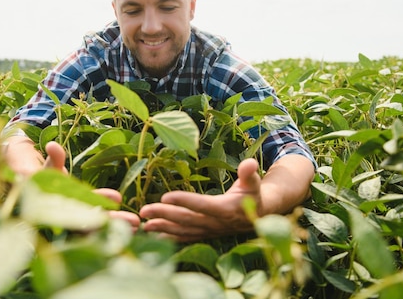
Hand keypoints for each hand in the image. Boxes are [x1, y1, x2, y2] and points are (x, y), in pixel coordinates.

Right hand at [4, 137, 141, 230]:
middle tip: (135, 223)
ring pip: (98, 225)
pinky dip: (114, 223)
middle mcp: (66, 217)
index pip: (79, 210)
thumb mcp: (45, 166)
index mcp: (56, 208)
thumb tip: (54, 146)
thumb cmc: (36, 173)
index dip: (98, 205)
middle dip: (113, 222)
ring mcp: (75, 219)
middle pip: (92, 223)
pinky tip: (131, 223)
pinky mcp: (81, 218)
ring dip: (117, 225)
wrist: (29, 182)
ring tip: (137, 224)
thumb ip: (53, 158)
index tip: (118, 198)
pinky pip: (99, 223)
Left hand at [139, 158, 260, 242]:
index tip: (165, 196)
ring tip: (144, 224)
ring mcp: (208, 231)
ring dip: (162, 228)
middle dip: (164, 215)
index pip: (202, 205)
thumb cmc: (253, 195)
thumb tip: (250, 163)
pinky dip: (169, 238)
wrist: (258, 217)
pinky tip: (154, 236)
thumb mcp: (253, 183)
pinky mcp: (204, 234)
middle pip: (186, 219)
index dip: (184, 201)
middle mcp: (215, 224)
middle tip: (144, 210)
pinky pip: (185, 238)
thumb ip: (249, 174)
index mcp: (226, 210)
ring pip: (183, 231)